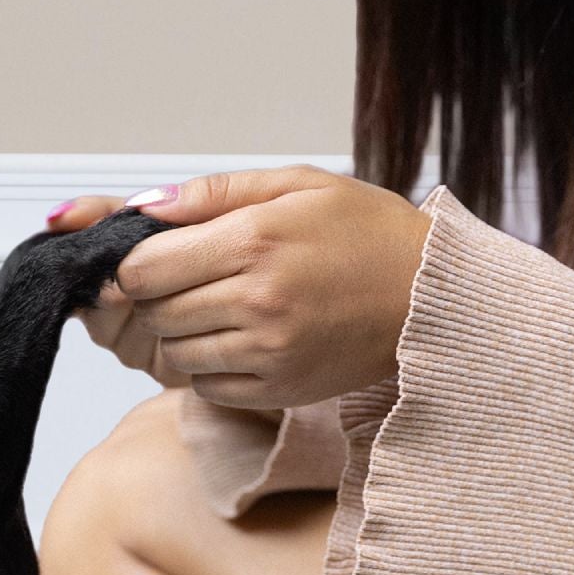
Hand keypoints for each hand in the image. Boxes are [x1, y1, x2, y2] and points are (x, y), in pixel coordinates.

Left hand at [49, 166, 430, 408]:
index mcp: (253, 242)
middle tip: (193, 280)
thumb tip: (143, 206)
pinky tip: (241, 339)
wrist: (437, 295)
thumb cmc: (366, 231)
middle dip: (158, 296)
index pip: (141, 268)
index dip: (136, 262)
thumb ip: (213, 192)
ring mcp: (270, 353)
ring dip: (182, 332)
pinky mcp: (283, 389)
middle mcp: (257, 302)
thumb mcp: (296, 185)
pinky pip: (207, 386)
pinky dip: (209, 366)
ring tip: (221, 307)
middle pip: (153, 311)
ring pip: (174, 352)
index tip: (157, 257)